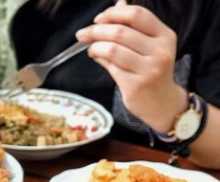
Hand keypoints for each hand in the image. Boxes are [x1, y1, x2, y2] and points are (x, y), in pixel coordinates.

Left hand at [76, 3, 187, 131]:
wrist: (162, 104)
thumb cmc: (153, 72)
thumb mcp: (150, 46)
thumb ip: (134, 27)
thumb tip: (118, 3)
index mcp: (164, 36)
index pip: (136, 15)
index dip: (113, 14)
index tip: (97, 19)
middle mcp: (159, 52)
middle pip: (120, 32)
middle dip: (96, 31)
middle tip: (83, 34)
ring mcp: (148, 70)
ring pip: (113, 50)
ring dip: (96, 46)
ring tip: (90, 48)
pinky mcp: (135, 86)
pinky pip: (111, 68)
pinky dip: (100, 60)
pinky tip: (96, 58)